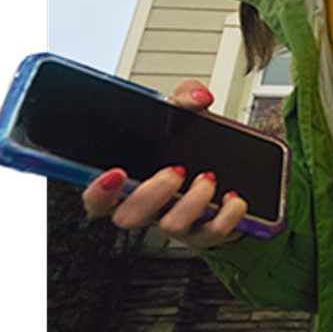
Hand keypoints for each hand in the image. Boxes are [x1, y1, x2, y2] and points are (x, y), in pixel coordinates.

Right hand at [81, 80, 247, 247]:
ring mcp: (177, 224)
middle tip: (176, 171)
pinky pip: (212, 235)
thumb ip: (187, 96)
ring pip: (171, 228)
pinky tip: (234, 198)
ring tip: (209, 178)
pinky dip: (225, 217)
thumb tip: (199, 98)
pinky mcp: (207, 232)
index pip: (98, 199)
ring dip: (191, 203)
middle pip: (128, 218)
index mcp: (133, 183)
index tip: (115, 172)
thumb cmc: (194, 144)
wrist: (231, 166)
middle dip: (150, 195)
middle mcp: (150, 209)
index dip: (98, 192)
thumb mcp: (186, 115)